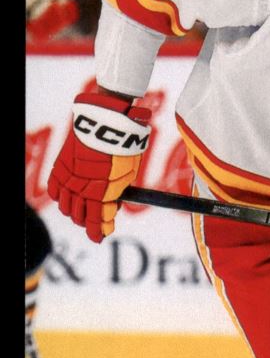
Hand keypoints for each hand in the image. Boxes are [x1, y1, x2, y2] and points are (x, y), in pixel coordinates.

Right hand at [47, 93, 151, 242]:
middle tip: (95, 222)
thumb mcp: (127, 175)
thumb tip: (111, 207)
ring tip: (82, 211)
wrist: (107, 122)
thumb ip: (116, 194)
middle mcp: (81, 189)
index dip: (98, 232)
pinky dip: (59, 197)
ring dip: (74, 212)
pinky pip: (53, 189)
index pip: (96, 221)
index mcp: (100, 194)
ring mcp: (68, 178)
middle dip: (88, 222)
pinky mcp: (60, 166)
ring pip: (65, 207)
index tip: (101, 236)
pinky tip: (65, 198)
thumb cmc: (123, 148)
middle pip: (80, 216)